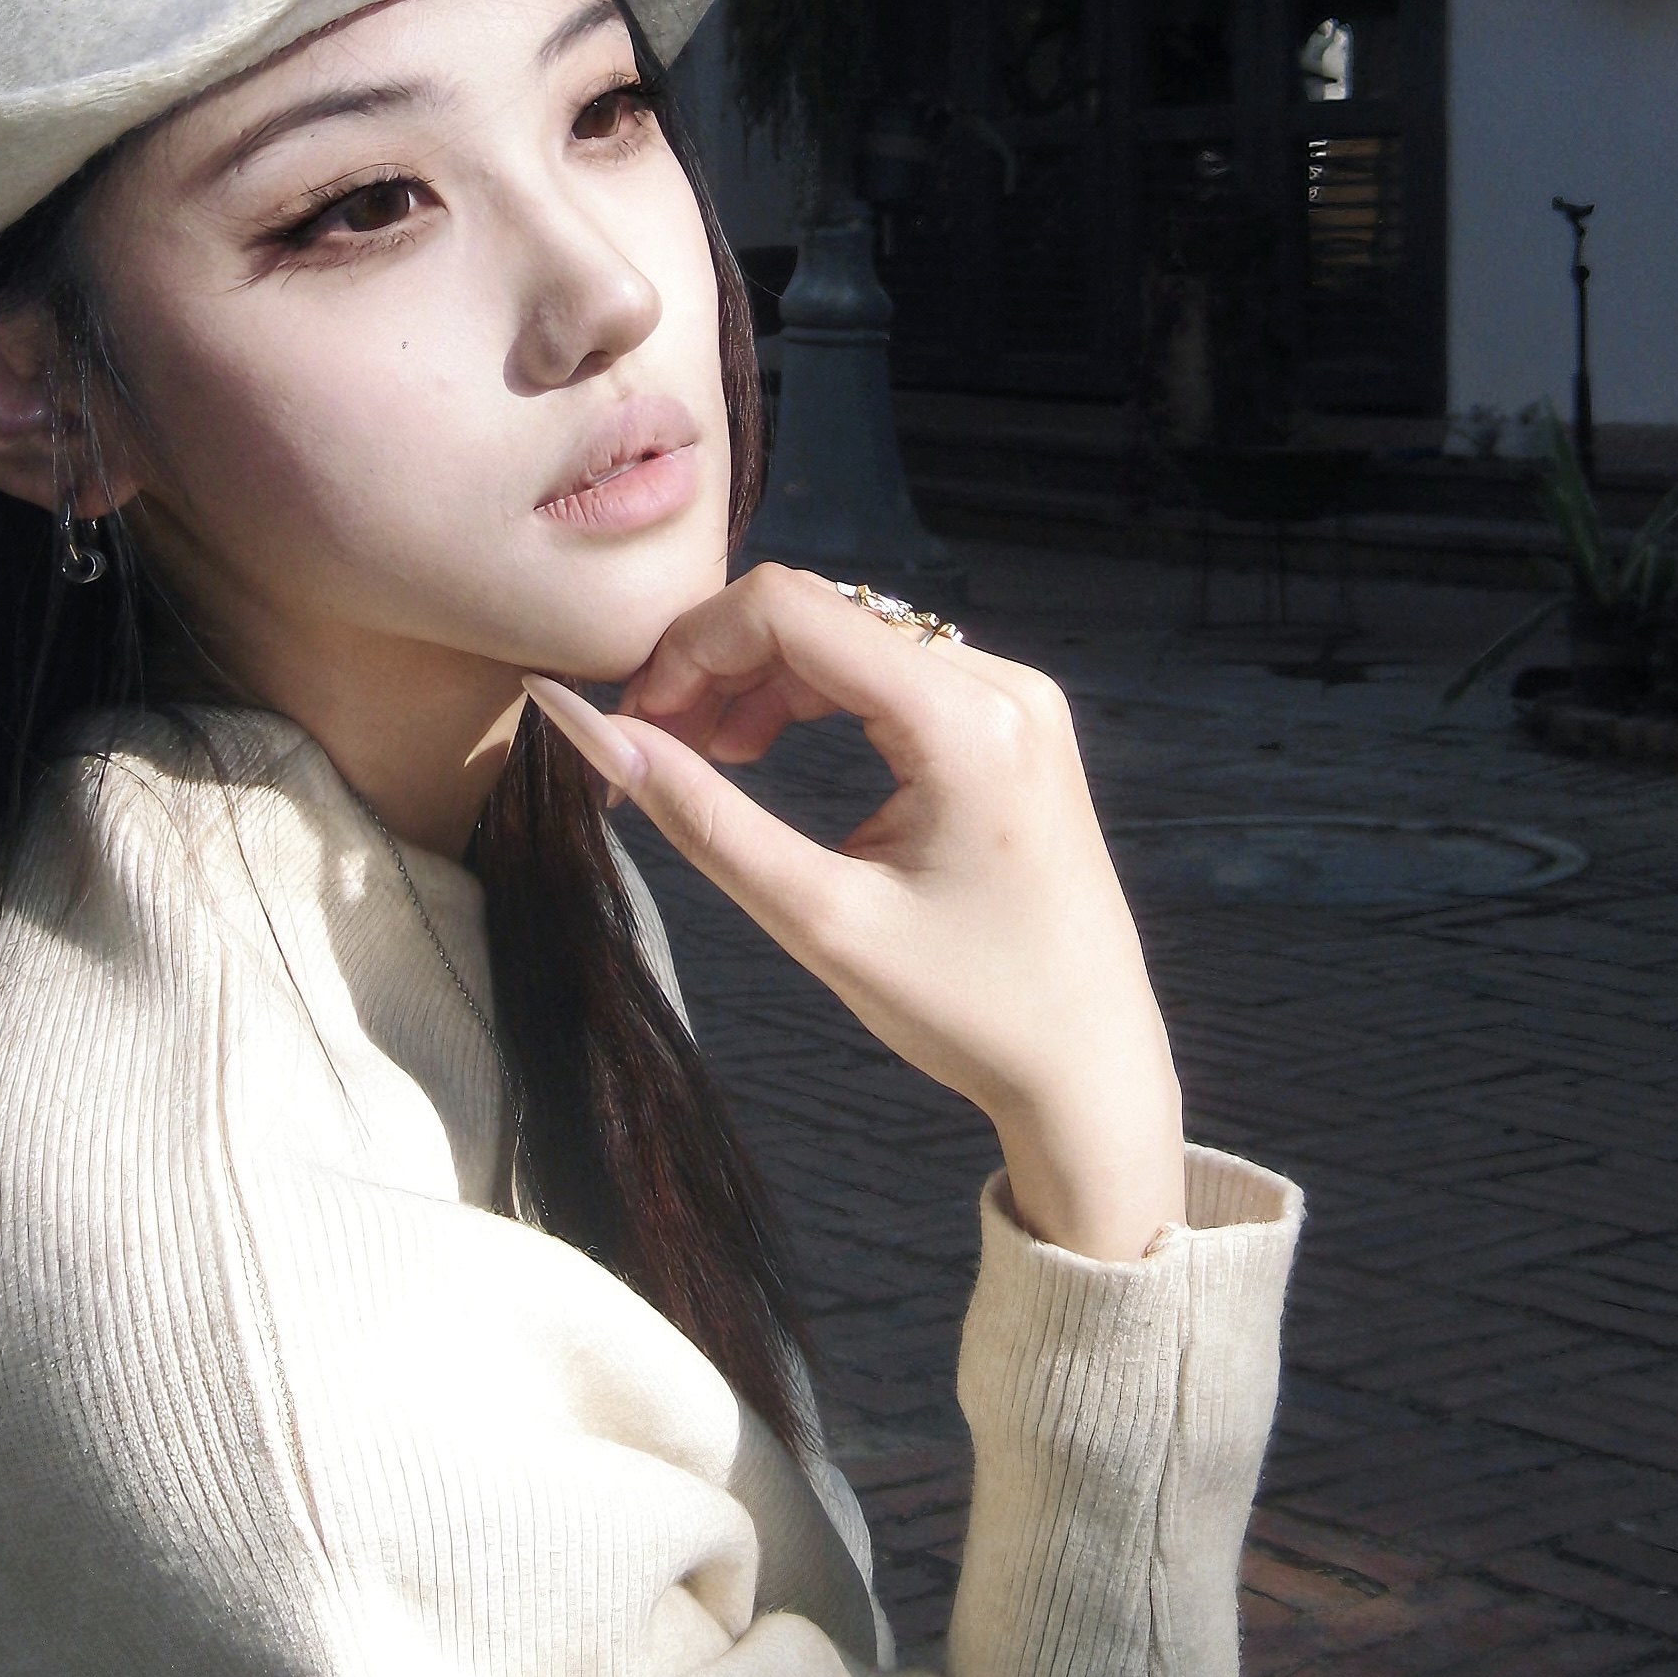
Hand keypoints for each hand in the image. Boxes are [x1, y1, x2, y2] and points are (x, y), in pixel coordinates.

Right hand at [526, 563, 1184, 1260]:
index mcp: (966, 719)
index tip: (631, 728)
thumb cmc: (968, 1011)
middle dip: (715, 668)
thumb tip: (588, 729)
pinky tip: (763, 755)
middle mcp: (1000, 682)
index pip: (790, 608)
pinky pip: (886, 670)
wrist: (1089, 1068)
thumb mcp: (818, 918)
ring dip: (756, 683)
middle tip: (649, 754)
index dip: (688, 649)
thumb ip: (700, 814)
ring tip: (702, 762)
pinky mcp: (1010, 722)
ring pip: (845, 637)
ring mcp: (1013, 697)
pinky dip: (810, 700)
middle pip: (815, 614)